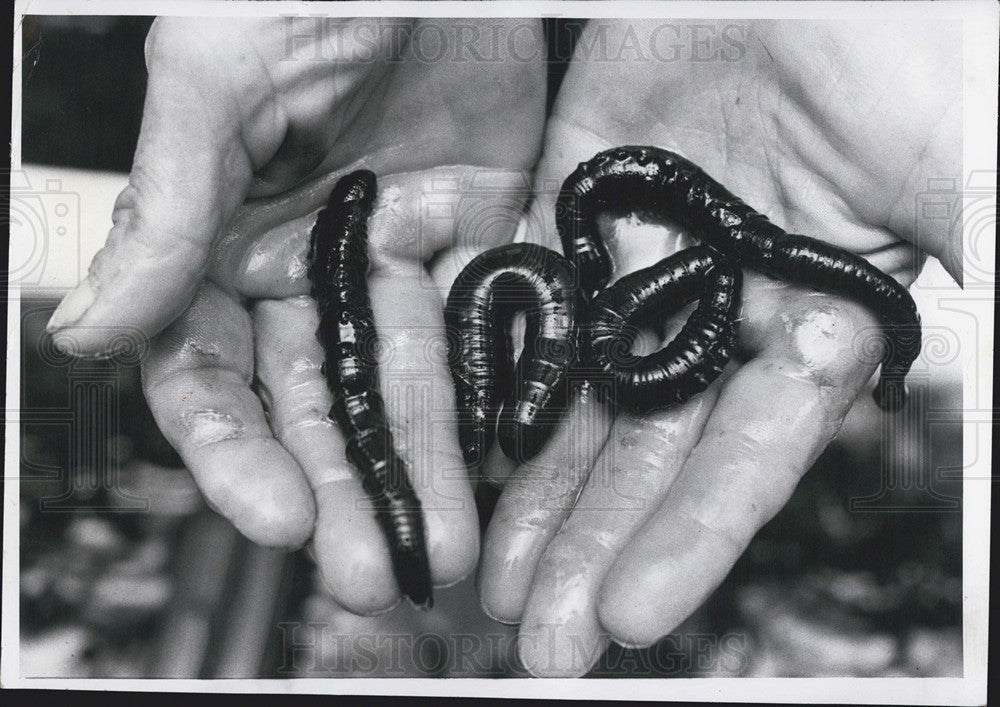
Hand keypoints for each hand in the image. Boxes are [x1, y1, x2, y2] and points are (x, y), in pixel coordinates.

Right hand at [47, 17, 545, 613]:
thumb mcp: (219, 74)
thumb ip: (169, 205)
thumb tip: (95, 328)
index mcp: (224, 236)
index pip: (213, 374)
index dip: (236, 452)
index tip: (274, 517)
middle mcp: (309, 262)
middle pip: (315, 405)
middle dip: (340, 492)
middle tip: (369, 573)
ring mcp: (397, 255)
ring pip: (404, 387)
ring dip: (422, 472)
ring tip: (446, 552)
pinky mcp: (479, 234)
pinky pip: (489, 330)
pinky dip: (496, 397)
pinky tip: (506, 467)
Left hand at [476, 19, 959, 675]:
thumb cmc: (889, 46)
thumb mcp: (949, 171)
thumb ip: (964, 266)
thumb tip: (990, 392)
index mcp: (813, 327)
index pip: (744, 460)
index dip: (691, 539)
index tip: (632, 617)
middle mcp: (719, 322)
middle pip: (646, 457)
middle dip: (594, 549)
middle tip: (540, 641)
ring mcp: (640, 276)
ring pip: (577, 405)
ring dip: (534, 497)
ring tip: (490, 585)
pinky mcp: (572, 217)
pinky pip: (524, 312)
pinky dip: (493, 385)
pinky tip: (460, 462)